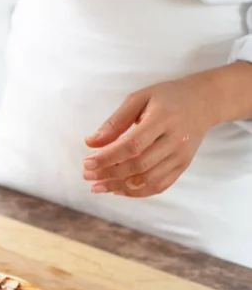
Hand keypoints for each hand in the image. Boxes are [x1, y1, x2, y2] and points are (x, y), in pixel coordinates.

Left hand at [82, 77, 216, 196]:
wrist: (202, 102)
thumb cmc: (165, 97)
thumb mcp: (138, 99)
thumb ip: (115, 122)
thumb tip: (90, 143)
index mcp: (163, 119)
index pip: (132, 145)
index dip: (107, 157)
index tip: (87, 162)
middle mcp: (175, 141)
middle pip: (139, 165)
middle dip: (109, 173)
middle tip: (86, 175)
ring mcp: (181, 156)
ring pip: (148, 180)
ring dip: (119, 186)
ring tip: (97, 186)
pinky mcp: (183, 166)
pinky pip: (159, 185)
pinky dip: (137, 192)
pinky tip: (118, 190)